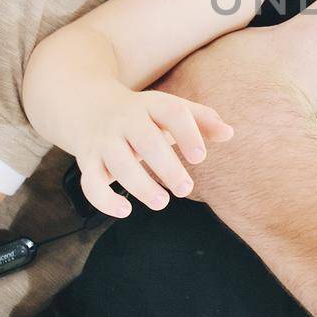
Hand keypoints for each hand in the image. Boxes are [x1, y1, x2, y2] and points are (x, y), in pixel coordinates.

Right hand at [75, 83, 234, 217]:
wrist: (90, 108)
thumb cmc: (144, 116)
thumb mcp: (171, 111)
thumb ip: (202, 120)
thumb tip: (229, 133)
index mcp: (151, 105)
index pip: (172, 113)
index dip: (188, 134)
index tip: (200, 158)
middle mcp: (125, 120)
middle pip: (146, 141)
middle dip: (167, 167)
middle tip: (186, 189)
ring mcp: (104, 140)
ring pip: (118, 164)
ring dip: (140, 186)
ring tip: (161, 202)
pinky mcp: (88, 160)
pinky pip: (90, 182)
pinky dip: (104, 200)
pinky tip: (125, 211)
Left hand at [152, 0, 316, 199]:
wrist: (268, 152)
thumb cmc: (285, 91)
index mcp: (204, 55)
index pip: (203, 51)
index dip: (218, 59)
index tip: (237, 68)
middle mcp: (181, 92)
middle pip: (183, 88)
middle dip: (197, 94)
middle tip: (221, 104)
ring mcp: (178, 135)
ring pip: (175, 132)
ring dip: (188, 136)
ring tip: (207, 142)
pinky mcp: (185, 172)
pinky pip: (184, 171)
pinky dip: (196, 172)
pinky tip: (212, 174)